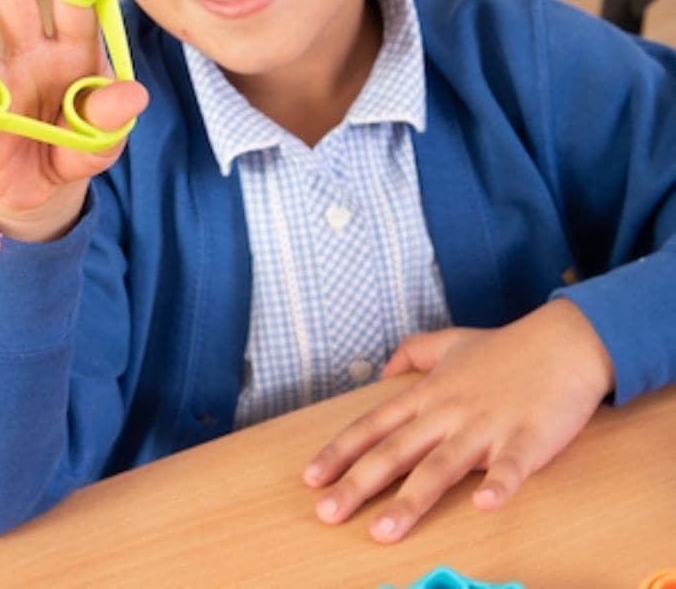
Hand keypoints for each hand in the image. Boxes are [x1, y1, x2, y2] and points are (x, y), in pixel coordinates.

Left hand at [302, 299, 613, 541]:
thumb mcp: (450, 342)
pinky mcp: (525, 439)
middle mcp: (447, 413)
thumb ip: (413, 352)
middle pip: (394, 452)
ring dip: (410, 501)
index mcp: (427, 395)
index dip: (340, 452)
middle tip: (326, 515)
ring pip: (439, 468)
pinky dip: (498, 485)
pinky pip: (510, 467)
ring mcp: (485, 427)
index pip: (373, 426)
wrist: (563, 342)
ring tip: (382, 532)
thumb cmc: (506, 347)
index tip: (311, 478)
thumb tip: (384, 370)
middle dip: (357, 485)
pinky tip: (483, 505)